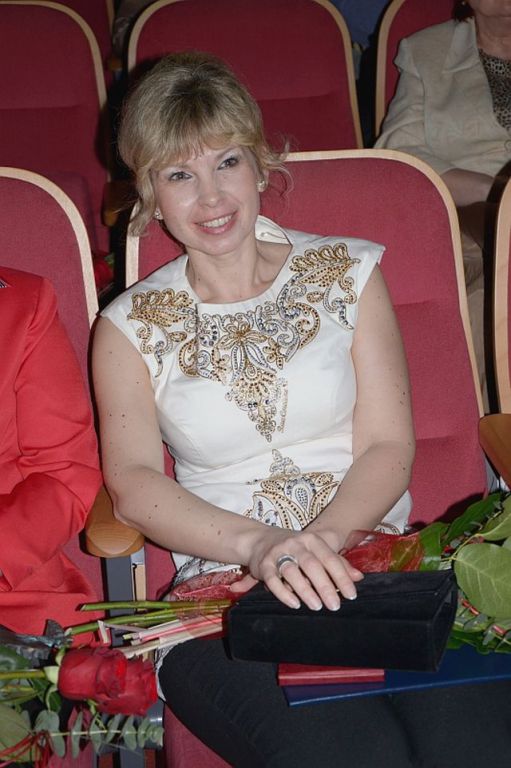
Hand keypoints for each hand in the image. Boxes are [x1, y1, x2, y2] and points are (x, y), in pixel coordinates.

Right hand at [232, 528, 362, 610]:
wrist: (258, 539)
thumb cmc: (295, 548)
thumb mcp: (316, 549)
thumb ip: (337, 562)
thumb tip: (358, 577)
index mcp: (312, 540)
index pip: (330, 558)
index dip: (342, 577)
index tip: (351, 595)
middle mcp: (295, 544)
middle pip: (312, 565)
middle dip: (325, 586)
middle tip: (335, 605)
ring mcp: (278, 553)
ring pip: (292, 572)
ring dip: (305, 590)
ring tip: (316, 606)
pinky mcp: (263, 565)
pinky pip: (273, 580)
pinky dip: (283, 593)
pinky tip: (294, 604)